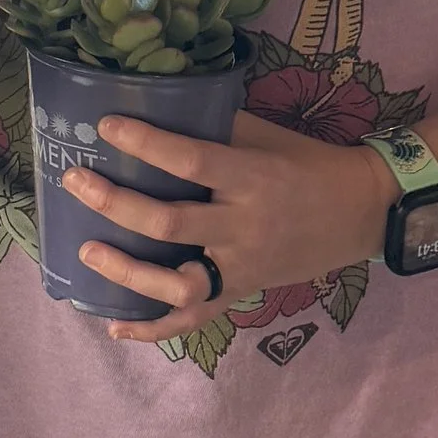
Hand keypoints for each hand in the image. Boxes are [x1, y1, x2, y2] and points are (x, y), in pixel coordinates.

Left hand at [63, 112, 400, 343]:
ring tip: (86, 250)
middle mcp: (243, 226)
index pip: (191, 160)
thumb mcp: (266, 137)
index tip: (105, 126)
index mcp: (251, 177)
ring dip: (126, 271)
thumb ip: (215, 128)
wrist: (361, 212)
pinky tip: (114, 326)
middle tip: (76, 181)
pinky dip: (153, 329)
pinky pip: (195, 319)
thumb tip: (156, 109)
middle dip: (115, 203)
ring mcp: (241, 267)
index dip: (146, 143)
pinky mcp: (241, 292)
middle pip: (170, 224)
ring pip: (177, 283)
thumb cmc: (307, 164)